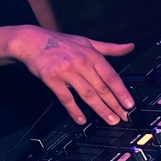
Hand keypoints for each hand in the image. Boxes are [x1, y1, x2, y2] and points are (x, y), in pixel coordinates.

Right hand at [16, 28, 134, 124]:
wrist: (31, 41)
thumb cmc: (58, 42)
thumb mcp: (86, 41)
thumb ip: (109, 47)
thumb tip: (130, 47)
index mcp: (91, 55)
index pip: (111, 76)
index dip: (122, 91)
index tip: (129, 104)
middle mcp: (81, 62)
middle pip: (101, 87)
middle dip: (114, 104)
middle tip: (123, 117)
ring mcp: (66, 71)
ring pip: (87, 94)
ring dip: (100, 109)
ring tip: (109, 119)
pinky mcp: (52, 79)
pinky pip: (66, 98)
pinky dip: (74, 110)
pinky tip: (81, 119)